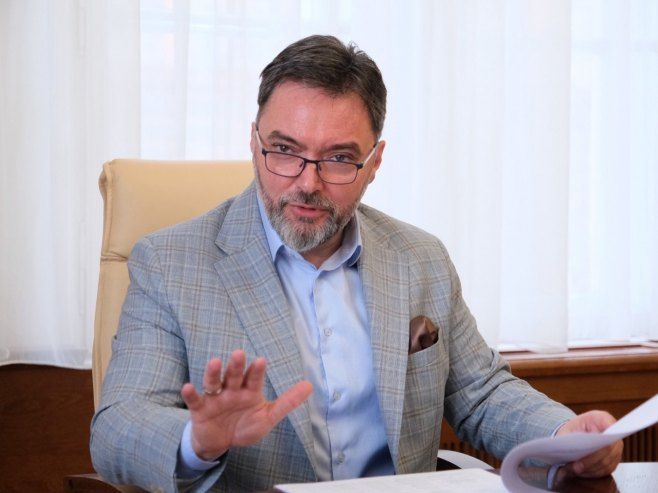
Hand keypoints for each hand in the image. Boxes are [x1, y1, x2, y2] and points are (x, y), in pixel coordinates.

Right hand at [181, 349, 312, 460]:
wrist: (220, 443)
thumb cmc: (245, 426)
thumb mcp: (267, 417)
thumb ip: (287, 402)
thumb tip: (310, 386)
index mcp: (249, 391)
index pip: (254, 378)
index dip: (256, 370)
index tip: (261, 361)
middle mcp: (232, 390)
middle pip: (234, 375)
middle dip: (236, 365)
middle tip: (238, 353)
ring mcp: (215, 398)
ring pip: (214, 382)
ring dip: (213, 373)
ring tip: (215, 362)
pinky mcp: (200, 409)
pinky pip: (195, 400)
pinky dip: (190, 394)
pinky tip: (188, 387)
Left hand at [556, 411, 622, 477]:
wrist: (578, 431)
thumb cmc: (574, 427)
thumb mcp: (569, 427)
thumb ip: (572, 437)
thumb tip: (576, 448)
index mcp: (603, 419)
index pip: (609, 431)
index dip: (602, 441)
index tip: (590, 448)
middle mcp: (614, 435)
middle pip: (608, 450)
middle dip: (591, 460)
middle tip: (575, 467)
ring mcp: (616, 449)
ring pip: (607, 462)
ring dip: (590, 469)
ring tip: (574, 470)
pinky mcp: (614, 460)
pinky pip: (606, 469)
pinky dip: (592, 472)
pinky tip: (581, 472)